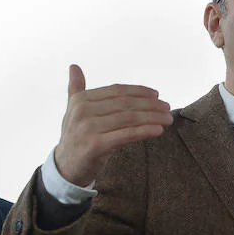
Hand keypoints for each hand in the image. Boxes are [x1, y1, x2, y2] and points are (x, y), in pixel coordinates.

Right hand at [53, 65, 172, 186]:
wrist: (65, 168)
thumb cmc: (74, 137)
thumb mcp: (73, 111)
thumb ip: (75, 89)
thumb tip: (74, 66)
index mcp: (80, 100)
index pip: (117, 91)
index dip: (139, 91)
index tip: (156, 95)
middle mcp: (83, 111)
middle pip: (125, 104)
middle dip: (150, 104)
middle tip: (167, 107)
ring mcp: (88, 128)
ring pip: (129, 118)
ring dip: (153, 117)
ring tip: (168, 118)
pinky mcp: (96, 145)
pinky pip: (126, 135)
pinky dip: (144, 131)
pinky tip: (158, 129)